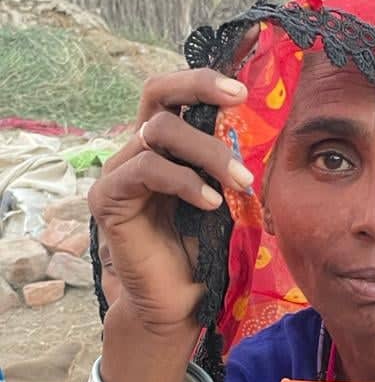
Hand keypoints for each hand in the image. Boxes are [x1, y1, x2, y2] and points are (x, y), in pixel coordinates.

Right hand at [88, 68, 252, 338]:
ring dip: (206, 153)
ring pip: (157, 133)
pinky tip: (211, 203)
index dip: (202, 79)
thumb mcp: (224, 199)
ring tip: (240, 182)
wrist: (179, 303)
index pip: (173, 95)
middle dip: (201, 92)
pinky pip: (145, 169)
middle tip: (240, 104)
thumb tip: (258, 130)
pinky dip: (183, 182)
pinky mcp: (108, 199)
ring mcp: (118, 173)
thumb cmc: (203, 253)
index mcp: (164, 147)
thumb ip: (227, 165)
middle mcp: (136, 151)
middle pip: (159, 98)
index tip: (241, 86)